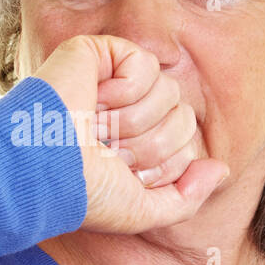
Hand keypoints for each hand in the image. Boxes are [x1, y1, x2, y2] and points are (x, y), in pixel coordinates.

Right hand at [31, 34, 229, 233]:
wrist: (44, 166)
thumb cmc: (82, 192)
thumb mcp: (141, 211)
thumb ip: (187, 198)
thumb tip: (220, 169)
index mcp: (137, 144)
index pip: (186, 145)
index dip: (162, 166)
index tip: (122, 174)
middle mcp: (128, 112)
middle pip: (184, 119)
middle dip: (150, 145)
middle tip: (107, 151)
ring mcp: (114, 81)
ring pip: (169, 92)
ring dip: (133, 121)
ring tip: (95, 127)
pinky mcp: (100, 53)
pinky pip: (146, 65)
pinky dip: (124, 91)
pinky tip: (93, 100)